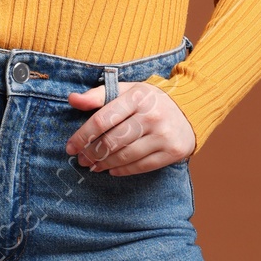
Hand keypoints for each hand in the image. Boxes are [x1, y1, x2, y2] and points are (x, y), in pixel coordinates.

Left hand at [66, 80, 195, 173]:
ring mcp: (164, 135)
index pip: (102, 119)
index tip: (71, 146)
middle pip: (112, 141)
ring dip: (104, 164)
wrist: (190, 110)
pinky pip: (141, 166)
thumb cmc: (150, 101)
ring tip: (94, 165)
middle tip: (81, 159)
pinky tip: (112, 169)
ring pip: (125, 156)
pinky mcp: (172, 152)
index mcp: (138, 97)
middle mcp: (152, 116)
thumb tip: (72, 99)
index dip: (83, 136)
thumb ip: (98, 95)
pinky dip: (123, 170)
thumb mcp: (127, 90)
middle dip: (92, 153)